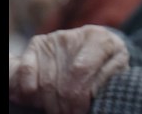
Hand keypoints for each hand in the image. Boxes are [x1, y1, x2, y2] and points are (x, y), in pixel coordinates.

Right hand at [8, 25, 128, 113]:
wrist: (94, 49)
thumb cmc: (107, 63)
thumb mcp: (115, 69)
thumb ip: (107, 77)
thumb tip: (94, 94)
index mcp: (100, 38)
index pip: (81, 69)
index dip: (79, 95)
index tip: (81, 111)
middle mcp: (78, 35)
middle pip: (63, 78)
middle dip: (66, 102)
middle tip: (68, 113)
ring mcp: (57, 38)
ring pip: (46, 78)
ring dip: (49, 100)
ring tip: (58, 109)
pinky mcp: (38, 44)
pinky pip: (27, 69)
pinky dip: (29, 87)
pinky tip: (37, 98)